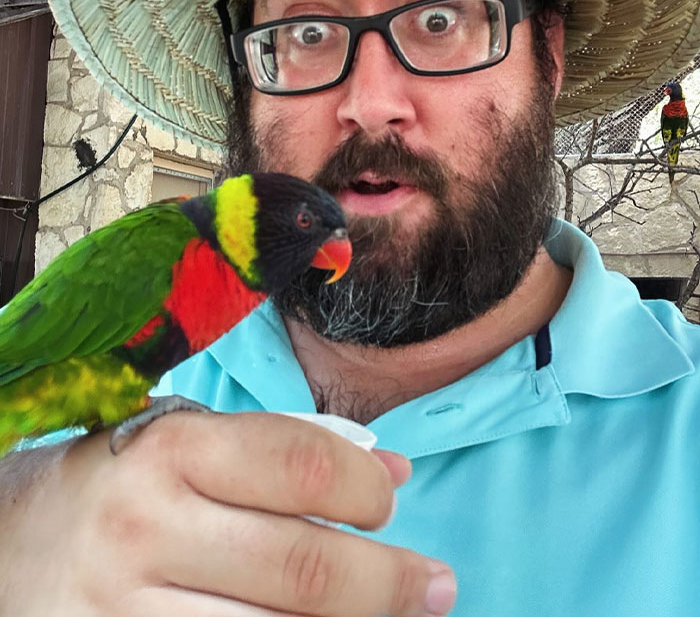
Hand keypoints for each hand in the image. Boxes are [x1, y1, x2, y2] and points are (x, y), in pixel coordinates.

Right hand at [0, 411, 456, 615]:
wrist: (13, 545)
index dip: (366, 491)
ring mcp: (125, 614)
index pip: (302, 466)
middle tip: (436, 584)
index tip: (387, 505)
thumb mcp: (195, 440)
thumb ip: (289, 449)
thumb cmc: (125, 481)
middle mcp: (145, 530)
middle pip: (305, 570)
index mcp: (171, 450)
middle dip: (392, 582)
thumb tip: (393, 472)